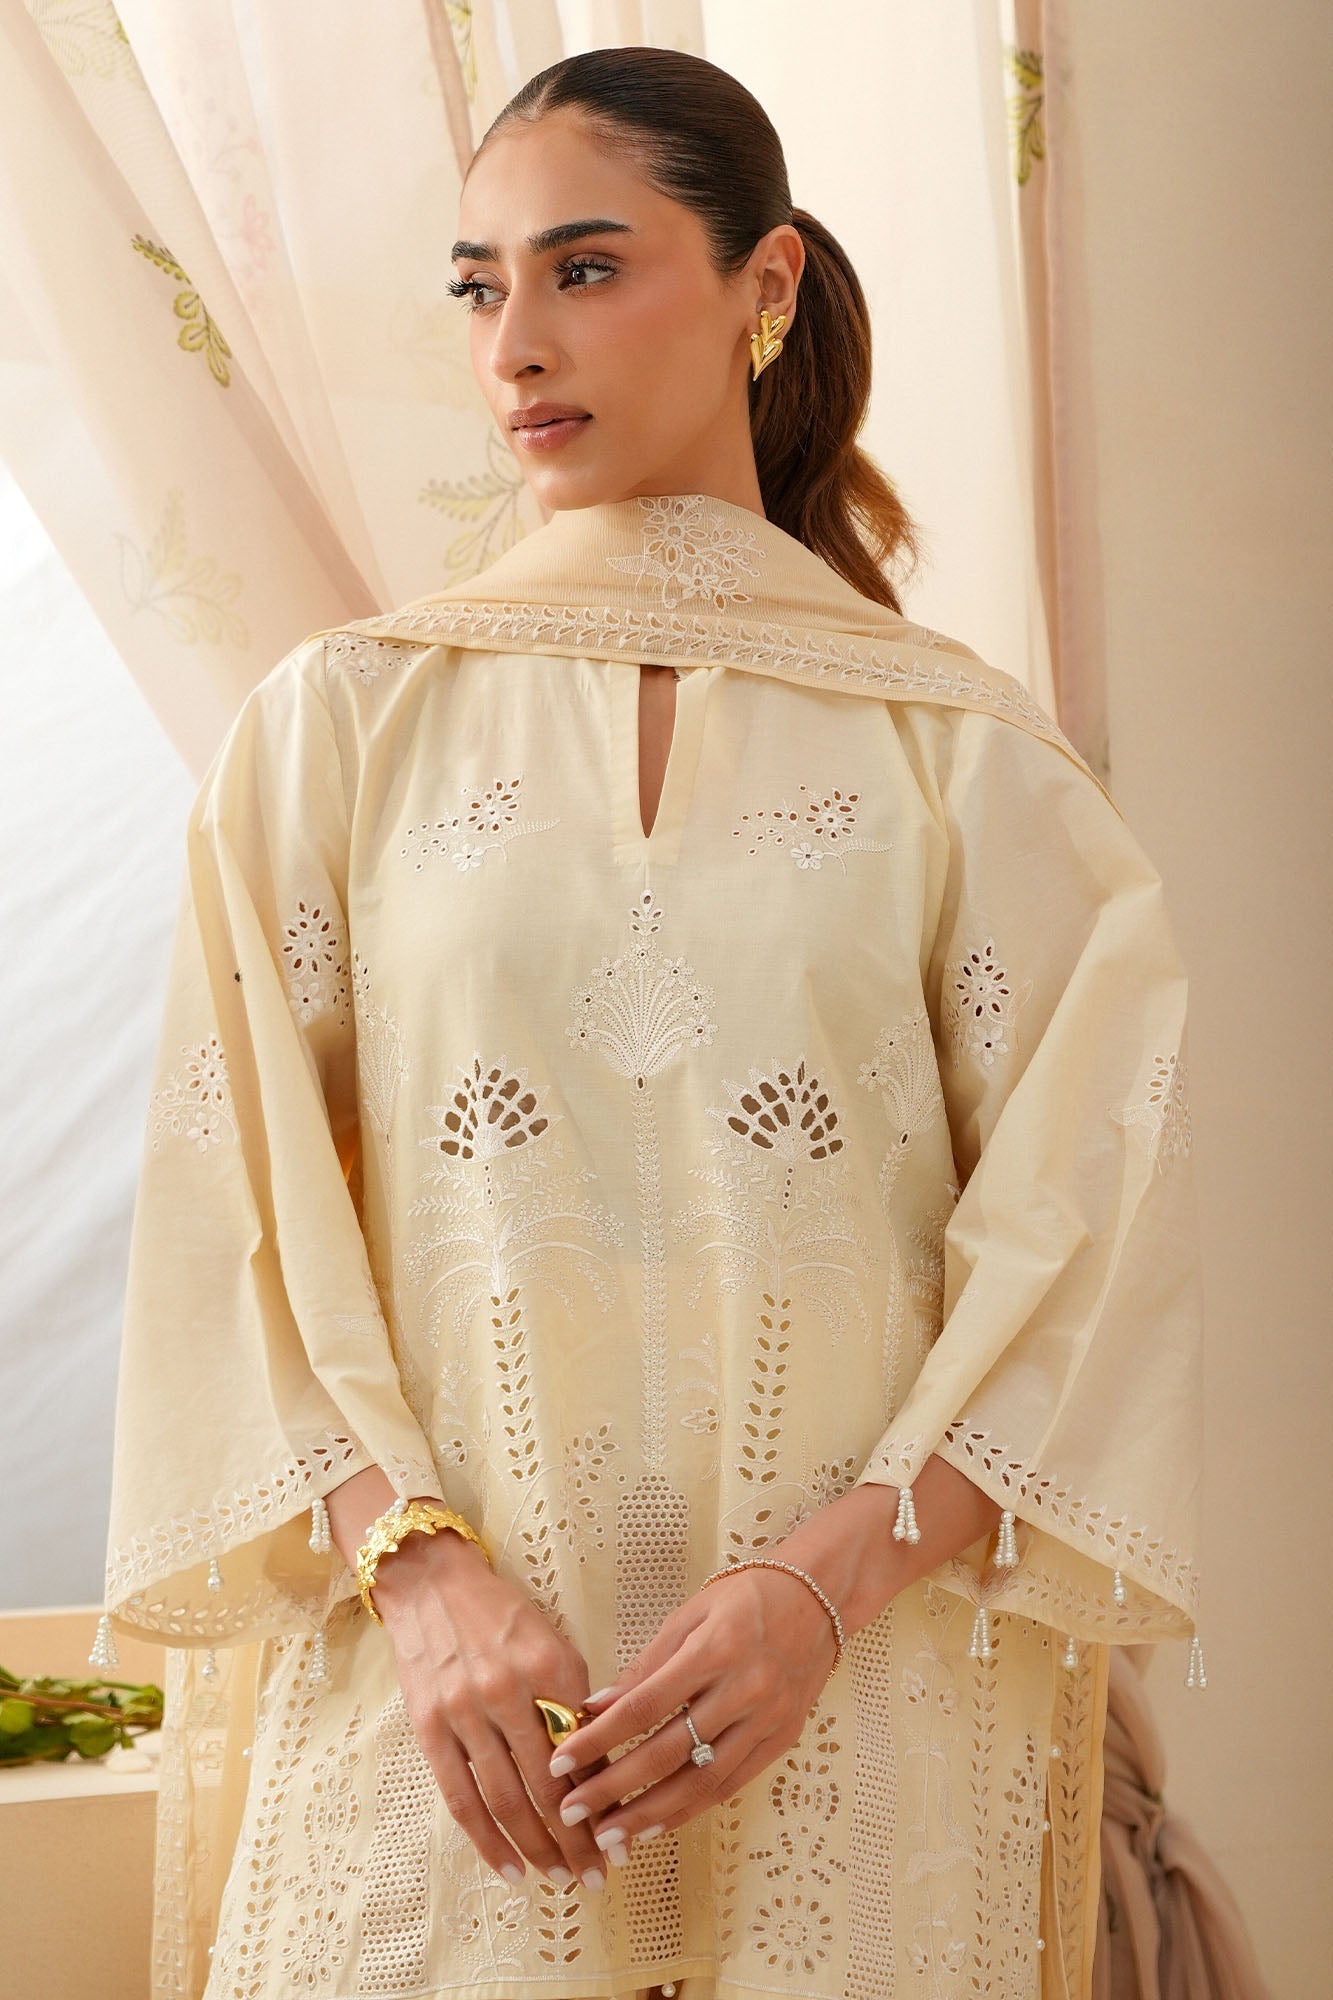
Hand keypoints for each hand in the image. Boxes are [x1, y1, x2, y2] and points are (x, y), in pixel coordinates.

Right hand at [373, 1529, 618, 1893]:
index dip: (605, 1800)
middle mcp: (507, 1691)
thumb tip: (605, 1770)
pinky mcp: (429, 1728)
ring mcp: (464, 1712)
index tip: (624, 1836)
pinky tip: (510, 1870)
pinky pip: (461, 1798)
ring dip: (538, 1849)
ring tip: (562, 1879)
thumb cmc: (503, 1617)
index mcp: (549, 1667)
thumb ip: (576, 1704)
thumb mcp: (553, 1646)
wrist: (431, 1583)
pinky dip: (488, 1840)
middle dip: (577, 1839)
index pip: (584, 1750)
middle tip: (598, 1875)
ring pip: (507, 1800)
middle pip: (549, 1784)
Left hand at [541, 1562, 839, 1853]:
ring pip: (701, 1780)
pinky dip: (691, 1808)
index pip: (644, 1706)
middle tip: (572, 1812)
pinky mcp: (782, 1740)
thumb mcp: (691, 1615)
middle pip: (669, 1752)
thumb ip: (645, 1666)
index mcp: (715, 1650)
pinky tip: (658, 1824)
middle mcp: (743, 1690)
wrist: (820, 1599)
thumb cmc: (747, 1597)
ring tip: (609, 1836)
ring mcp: (766, 1720)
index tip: (560, 1762)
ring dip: (650, 1814)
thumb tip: (595, 1707)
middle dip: (615, 1788)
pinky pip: (730, 1783)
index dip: (600, 1738)